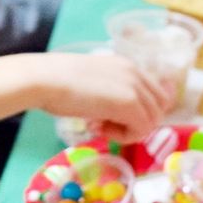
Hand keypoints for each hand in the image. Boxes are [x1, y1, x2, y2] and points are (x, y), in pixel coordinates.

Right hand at [32, 51, 171, 141]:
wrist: (44, 80)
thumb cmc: (56, 83)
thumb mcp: (92, 85)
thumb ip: (109, 94)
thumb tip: (113, 115)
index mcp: (127, 66)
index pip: (154, 94)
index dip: (139, 113)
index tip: (114, 119)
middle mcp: (136, 73)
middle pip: (158, 108)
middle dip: (136, 123)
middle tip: (107, 126)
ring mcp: (134, 87)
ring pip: (152, 121)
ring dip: (129, 131)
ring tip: (101, 127)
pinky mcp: (129, 104)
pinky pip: (141, 129)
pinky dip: (124, 136)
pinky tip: (99, 128)